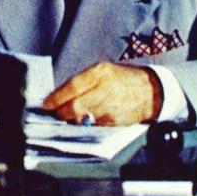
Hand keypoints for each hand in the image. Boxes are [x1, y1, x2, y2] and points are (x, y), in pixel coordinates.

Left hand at [42, 62, 162, 125]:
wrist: (150, 91)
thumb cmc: (122, 79)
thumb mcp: (103, 71)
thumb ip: (83, 81)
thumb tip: (59, 95)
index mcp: (101, 72)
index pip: (72, 87)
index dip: (56, 98)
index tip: (46, 104)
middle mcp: (106, 89)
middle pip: (75, 106)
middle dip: (60, 112)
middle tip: (54, 113)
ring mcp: (111, 106)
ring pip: (82, 118)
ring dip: (71, 119)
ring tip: (66, 116)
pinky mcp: (114, 120)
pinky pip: (93, 124)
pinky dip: (85, 123)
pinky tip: (83, 119)